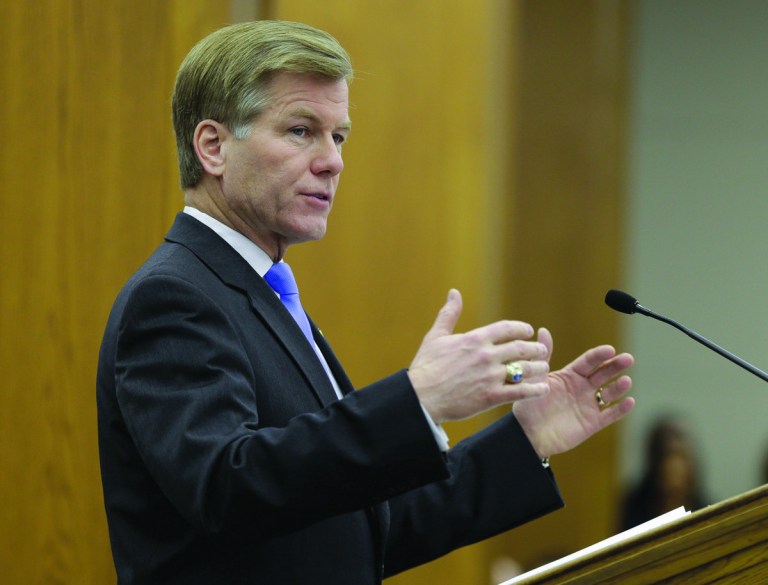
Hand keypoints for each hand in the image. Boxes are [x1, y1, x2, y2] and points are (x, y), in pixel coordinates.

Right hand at [408, 290, 550, 423]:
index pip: (507, 328)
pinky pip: (521, 391)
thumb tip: (454, 293)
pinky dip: (535, 389)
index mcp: (475, 339)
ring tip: (544, 367)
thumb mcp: (436, 336)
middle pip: (521, 348)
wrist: (420, 397)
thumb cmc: (426, 367)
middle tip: (541, 350)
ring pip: (525, 369)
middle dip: (535, 349)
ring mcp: (490, 376)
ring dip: (538, 367)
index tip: (529, 331)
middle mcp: (486, 355)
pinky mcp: (491, 396)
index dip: (522, 329)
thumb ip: (449, 313)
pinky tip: (543, 388)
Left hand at [513, 328, 634, 458]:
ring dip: (619, 387)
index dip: (599, 355)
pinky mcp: (592, 423)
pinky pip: (610, 415)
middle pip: (603, 374)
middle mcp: (582, 388)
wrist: (528, 434)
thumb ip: (543, 357)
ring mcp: (588, 405)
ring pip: (609, 393)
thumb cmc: (529, 405)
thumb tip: (543, 330)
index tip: (610, 349)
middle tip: (628, 358)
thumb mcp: (536, 378)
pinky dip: (620, 409)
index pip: (588, 362)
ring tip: (626, 381)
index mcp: (570, 375)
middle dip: (615, 366)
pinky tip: (629, 401)